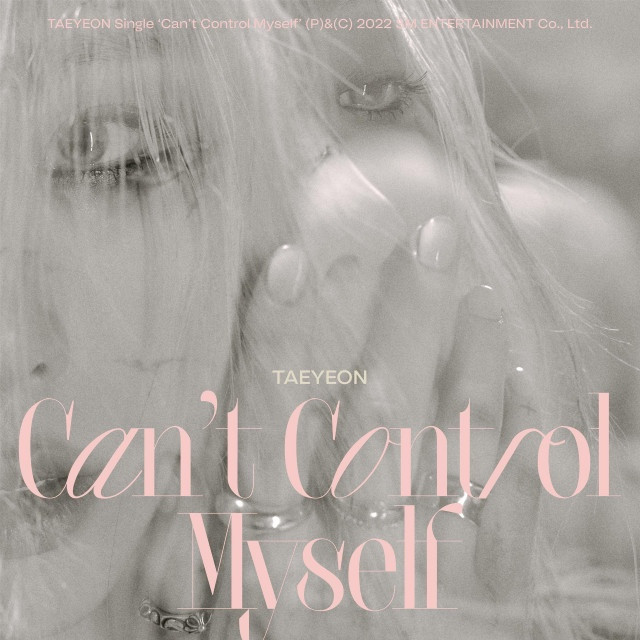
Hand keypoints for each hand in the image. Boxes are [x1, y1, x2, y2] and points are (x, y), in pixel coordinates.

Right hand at [209, 150, 542, 638]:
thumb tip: (173, 462)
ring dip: (472, 364)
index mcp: (275, 565)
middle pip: (381, 421)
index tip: (291, 262)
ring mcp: (430, 577)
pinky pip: (512, 516)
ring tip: (481, 292)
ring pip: (457, 455)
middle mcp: (355, 560)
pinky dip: (520, 447)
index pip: (267, 431)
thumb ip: (190, 551)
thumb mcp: (215, 623)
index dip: (276, 344)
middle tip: (432, 239)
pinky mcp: (482, 599)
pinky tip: (523, 386)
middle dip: (405, 321)